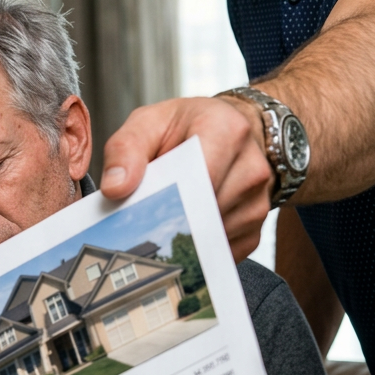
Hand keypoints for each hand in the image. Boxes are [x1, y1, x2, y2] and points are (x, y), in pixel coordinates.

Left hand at [101, 97, 273, 261]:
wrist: (230, 130)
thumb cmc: (186, 127)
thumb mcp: (148, 123)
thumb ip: (125, 149)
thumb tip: (115, 189)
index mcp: (227, 129)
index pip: (200, 174)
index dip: (169, 195)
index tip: (141, 207)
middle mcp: (252, 166)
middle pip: (205, 210)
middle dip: (170, 218)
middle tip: (143, 219)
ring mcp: (259, 201)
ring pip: (211, 236)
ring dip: (184, 233)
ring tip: (166, 216)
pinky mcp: (257, 229)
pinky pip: (221, 251)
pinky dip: (198, 246)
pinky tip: (185, 227)